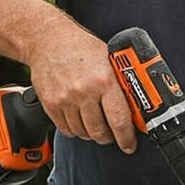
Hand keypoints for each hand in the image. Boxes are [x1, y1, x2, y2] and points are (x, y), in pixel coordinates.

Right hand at [26, 22, 136, 152]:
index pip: (119, 120)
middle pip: (100, 132)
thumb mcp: (109, 60)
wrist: (48, 39)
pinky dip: (75, 129)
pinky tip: (80, 118)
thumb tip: (137, 106)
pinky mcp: (50, 104)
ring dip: (92, 133)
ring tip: (96, 122)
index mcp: (104, 80)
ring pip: (83, 133)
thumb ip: (121, 83)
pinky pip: (66, 129)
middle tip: (113, 134)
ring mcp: (65, 100)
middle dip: (110, 138)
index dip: (126, 138)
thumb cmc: (81, 47)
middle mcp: (84, 92)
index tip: (129, 145)